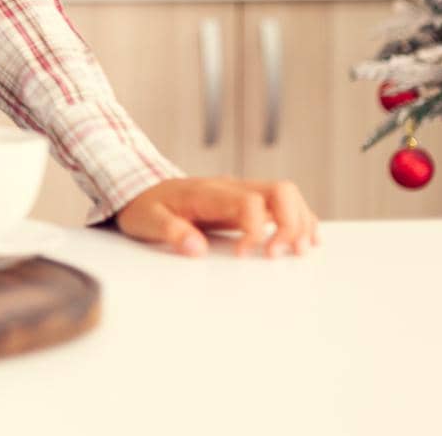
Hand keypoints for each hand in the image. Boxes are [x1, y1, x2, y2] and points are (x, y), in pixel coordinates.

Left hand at [113, 177, 319, 258]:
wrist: (139, 190)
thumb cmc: (145, 206)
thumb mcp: (146, 219)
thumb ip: (170, 231)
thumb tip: (195, 248)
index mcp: (208, 191)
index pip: (249, 201)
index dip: (254, 229)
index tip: (241, 255)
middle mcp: (231, 187)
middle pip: (280, 190)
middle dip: (291, 223)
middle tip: (279, 254)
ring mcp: (241, 192)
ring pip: (287, 195)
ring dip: (300, 222)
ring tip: (299, 252)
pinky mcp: (247, 202)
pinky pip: (283, 204)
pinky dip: (299, 220)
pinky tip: (302, 240)